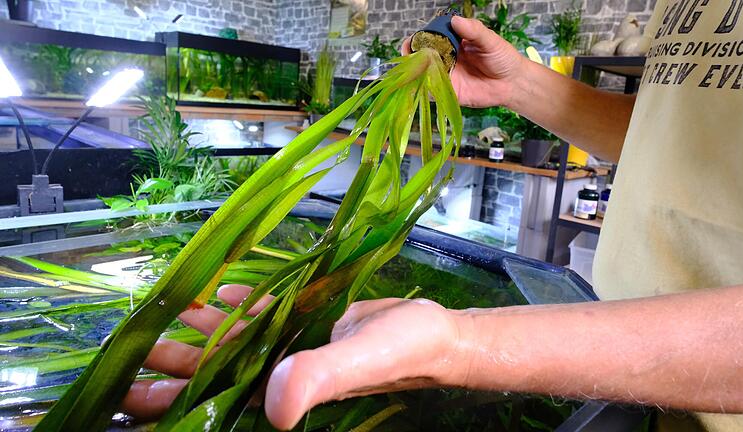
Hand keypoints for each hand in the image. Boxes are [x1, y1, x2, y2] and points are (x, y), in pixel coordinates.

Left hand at [121, 286, 472, 430]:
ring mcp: (291, 348)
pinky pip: (263, 315)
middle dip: (171, 365)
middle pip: (213, 374)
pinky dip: (238, 305)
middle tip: (130, 350)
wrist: (434, 334)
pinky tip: (218, 293)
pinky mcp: (305, 323)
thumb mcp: (360, 362)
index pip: (214, 403)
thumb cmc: (402, 352)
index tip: (128, 391)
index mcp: (283, 392)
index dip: (170, 401)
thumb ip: (318, 378)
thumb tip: (275, 406)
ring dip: (199, 332)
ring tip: (164, 318)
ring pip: (234, 344)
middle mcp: (279, 374)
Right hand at [403, 16, 526, 109]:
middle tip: (411, 52)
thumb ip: (473, 30)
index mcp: (453, 43)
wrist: (513, 82)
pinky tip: (422, 83)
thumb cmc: (503, 58)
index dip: (420, 37)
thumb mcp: (490, 40)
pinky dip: (424, 88)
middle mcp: (446, 58)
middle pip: (422, 55)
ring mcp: (447, 76)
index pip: (430, 37)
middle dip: (412, 53)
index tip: (416, 37)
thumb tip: (455, 20)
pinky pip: (432, 91)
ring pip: (423, 73)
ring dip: (415, 70)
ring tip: (414, 67)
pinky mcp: (449, 92)